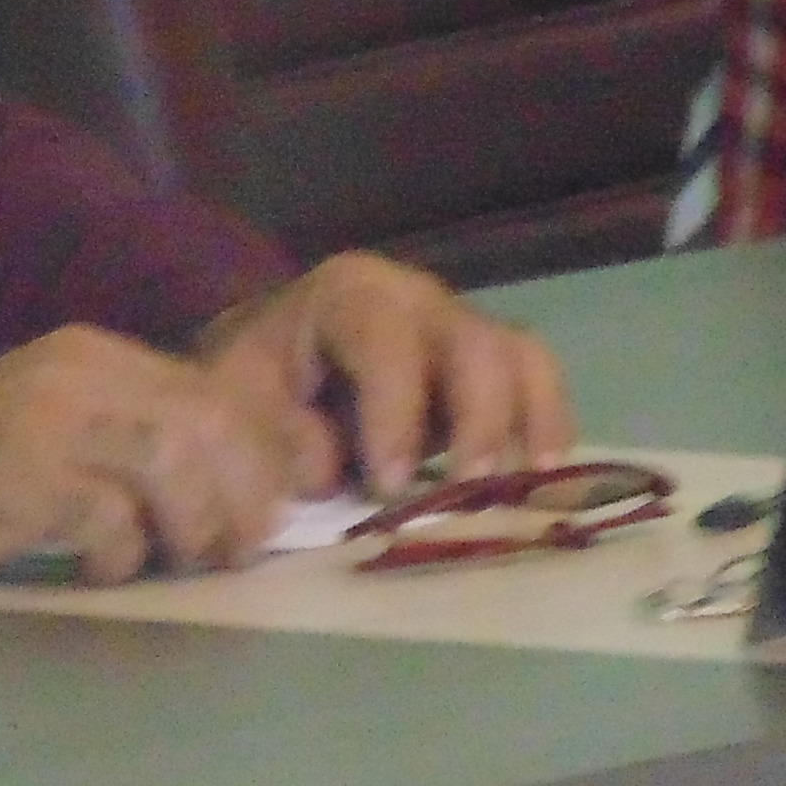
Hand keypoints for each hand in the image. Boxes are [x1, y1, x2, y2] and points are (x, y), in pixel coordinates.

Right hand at [0, 324, 321, 582]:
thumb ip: (137, 440)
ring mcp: (46, 419)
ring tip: (180, 560)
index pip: (212, 388)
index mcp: (95, 355)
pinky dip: (121, 556)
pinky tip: (98, 571)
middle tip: (238, 549)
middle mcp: (77, 371)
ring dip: (193, 522)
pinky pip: (108, 517)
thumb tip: (243, 489)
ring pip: (172, 457)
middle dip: (242, 490)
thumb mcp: (62, 432)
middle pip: (207, 415)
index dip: (258, 452)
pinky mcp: (18, 476)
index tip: (267, 508)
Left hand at [196, 251, 575, 500]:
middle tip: (467, 488)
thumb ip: (273, 437)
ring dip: (528, 423)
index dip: (395, 412)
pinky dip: (547, 427)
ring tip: (526, 485)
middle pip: (472, 343)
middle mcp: (416, 299)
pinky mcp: (486, 365)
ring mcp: (457, 328)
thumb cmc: (254, 389)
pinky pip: (535, 380)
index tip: (389, 486)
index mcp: (349, 297)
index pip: (385, 340)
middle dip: (478, 419)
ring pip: (519, 356)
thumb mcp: (239, 407)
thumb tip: (331, 470)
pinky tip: (543, 481)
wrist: (267, 377)